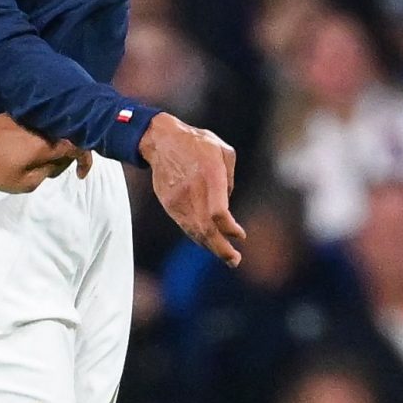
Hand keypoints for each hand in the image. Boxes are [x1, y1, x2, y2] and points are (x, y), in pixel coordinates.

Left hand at [0, 115, 86, 192]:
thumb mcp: (24, 183)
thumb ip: (46, 173)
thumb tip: (54, 164)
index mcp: (49, 143)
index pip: (80, 147)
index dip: (85, 162)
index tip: (80, 175)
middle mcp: (44, 126)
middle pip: (67, 141)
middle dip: (63, 159)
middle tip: (48, 175)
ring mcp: (30, 119)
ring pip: (51, 135)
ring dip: (49, 151)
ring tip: (31, 166)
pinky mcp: (17, 116)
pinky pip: (37, 129)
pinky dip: (37, 141)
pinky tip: (22, 153)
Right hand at [140, 113, 245, 265]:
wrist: (161, 141)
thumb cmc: (197, 143)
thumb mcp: (223, 151)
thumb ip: (230, 178)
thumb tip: (227, 202)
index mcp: (209, 175)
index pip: (217, 213)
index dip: (229, 228)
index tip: (240, 235)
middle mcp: (193, 190)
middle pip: (206, 229)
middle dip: (222, 249)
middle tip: (235, 261)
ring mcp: (178, 199)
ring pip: (195, 232)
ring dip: (211, 248)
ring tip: (227, 258)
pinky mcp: (170, 204)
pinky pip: (186, 226)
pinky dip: (199, 238)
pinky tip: (210, 244)